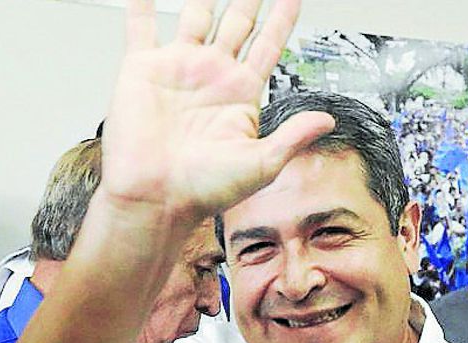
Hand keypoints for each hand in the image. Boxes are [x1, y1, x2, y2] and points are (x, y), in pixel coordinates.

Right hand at [99, 0, 335, 227]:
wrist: (155, 199)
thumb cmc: (203, 191)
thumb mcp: (261, 164)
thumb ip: (293, 136)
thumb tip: (327, 119)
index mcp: (241, 93)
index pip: (269, 43)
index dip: (283, 17)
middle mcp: (211, 75)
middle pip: (237, 21)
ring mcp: (178, 68)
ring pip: (196, 14)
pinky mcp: (142, 69)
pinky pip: (140, 26)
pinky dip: (140, 3)